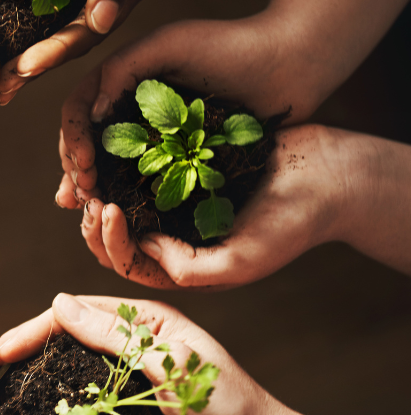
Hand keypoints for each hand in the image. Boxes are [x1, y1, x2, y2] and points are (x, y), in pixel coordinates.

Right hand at [57, 15, 327, 210]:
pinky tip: (120, 211)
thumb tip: (91, 114)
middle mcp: (131, 105)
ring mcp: (155, 130)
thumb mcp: (169, 45)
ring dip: (94, 185)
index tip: (84, 164)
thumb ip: (122, 69)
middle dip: (75, 168)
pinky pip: (144, 175)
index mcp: (121, 79)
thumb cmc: (230, 45)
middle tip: (79, 197)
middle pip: (86, 140)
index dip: (71, 138)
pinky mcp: (181, 152)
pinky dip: (127, 193)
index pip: (78, 110)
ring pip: (110, 162)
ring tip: (89, 208)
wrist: (289, 62)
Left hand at [74, 125, 367, 288]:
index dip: (108, 240)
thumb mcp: (240, 261)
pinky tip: (114, 146)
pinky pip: (141, 172)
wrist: (327, 175)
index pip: (127, 262)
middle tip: (88, 192)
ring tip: (93, 171)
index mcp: (182, 267)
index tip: (105, 209)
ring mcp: (176, 204)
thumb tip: (141, 247)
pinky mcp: (183, 171)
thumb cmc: (291, 225)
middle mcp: (172, 238)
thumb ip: (188, 268)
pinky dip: (123, 164)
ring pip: (122, 203)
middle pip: (116, 236)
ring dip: (103, 190)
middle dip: (95, 219)